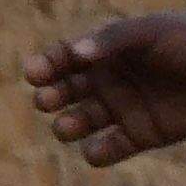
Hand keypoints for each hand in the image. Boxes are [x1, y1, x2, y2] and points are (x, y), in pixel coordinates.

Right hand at [32, 13, 185, 172]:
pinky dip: (97, 153)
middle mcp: (109, 80)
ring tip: (67, 126)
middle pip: (63, 91)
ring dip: (66, 126)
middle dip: (49, 96)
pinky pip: (109, 149)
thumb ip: (112, 39)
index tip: (34, 73)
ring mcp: (123, 109)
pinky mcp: (141, 136)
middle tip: (47, 100)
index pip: (63, 58)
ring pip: (79, 121)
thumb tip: (74, 53)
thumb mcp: (151, 31)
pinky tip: (96, 150)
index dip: (44, 66)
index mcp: (106, 51)